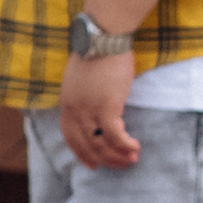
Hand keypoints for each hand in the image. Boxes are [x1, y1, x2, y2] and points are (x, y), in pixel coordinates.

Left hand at [58, 49, 140, 169]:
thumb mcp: (80, 76)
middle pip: (86, 144)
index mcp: (67, 102)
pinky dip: (125, 145)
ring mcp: (89, 110)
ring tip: (132, 159)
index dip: (81, 153)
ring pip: (100, 144)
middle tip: (119, 165)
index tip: (92, 163)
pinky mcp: (107, 107)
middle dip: (103, 159)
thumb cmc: (97, 51)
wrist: (103, 38)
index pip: (69, 136)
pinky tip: (135, 147)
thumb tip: (94, 104)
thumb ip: (82, 94)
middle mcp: (74, 110)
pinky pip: (115, 135)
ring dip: (117, 155)